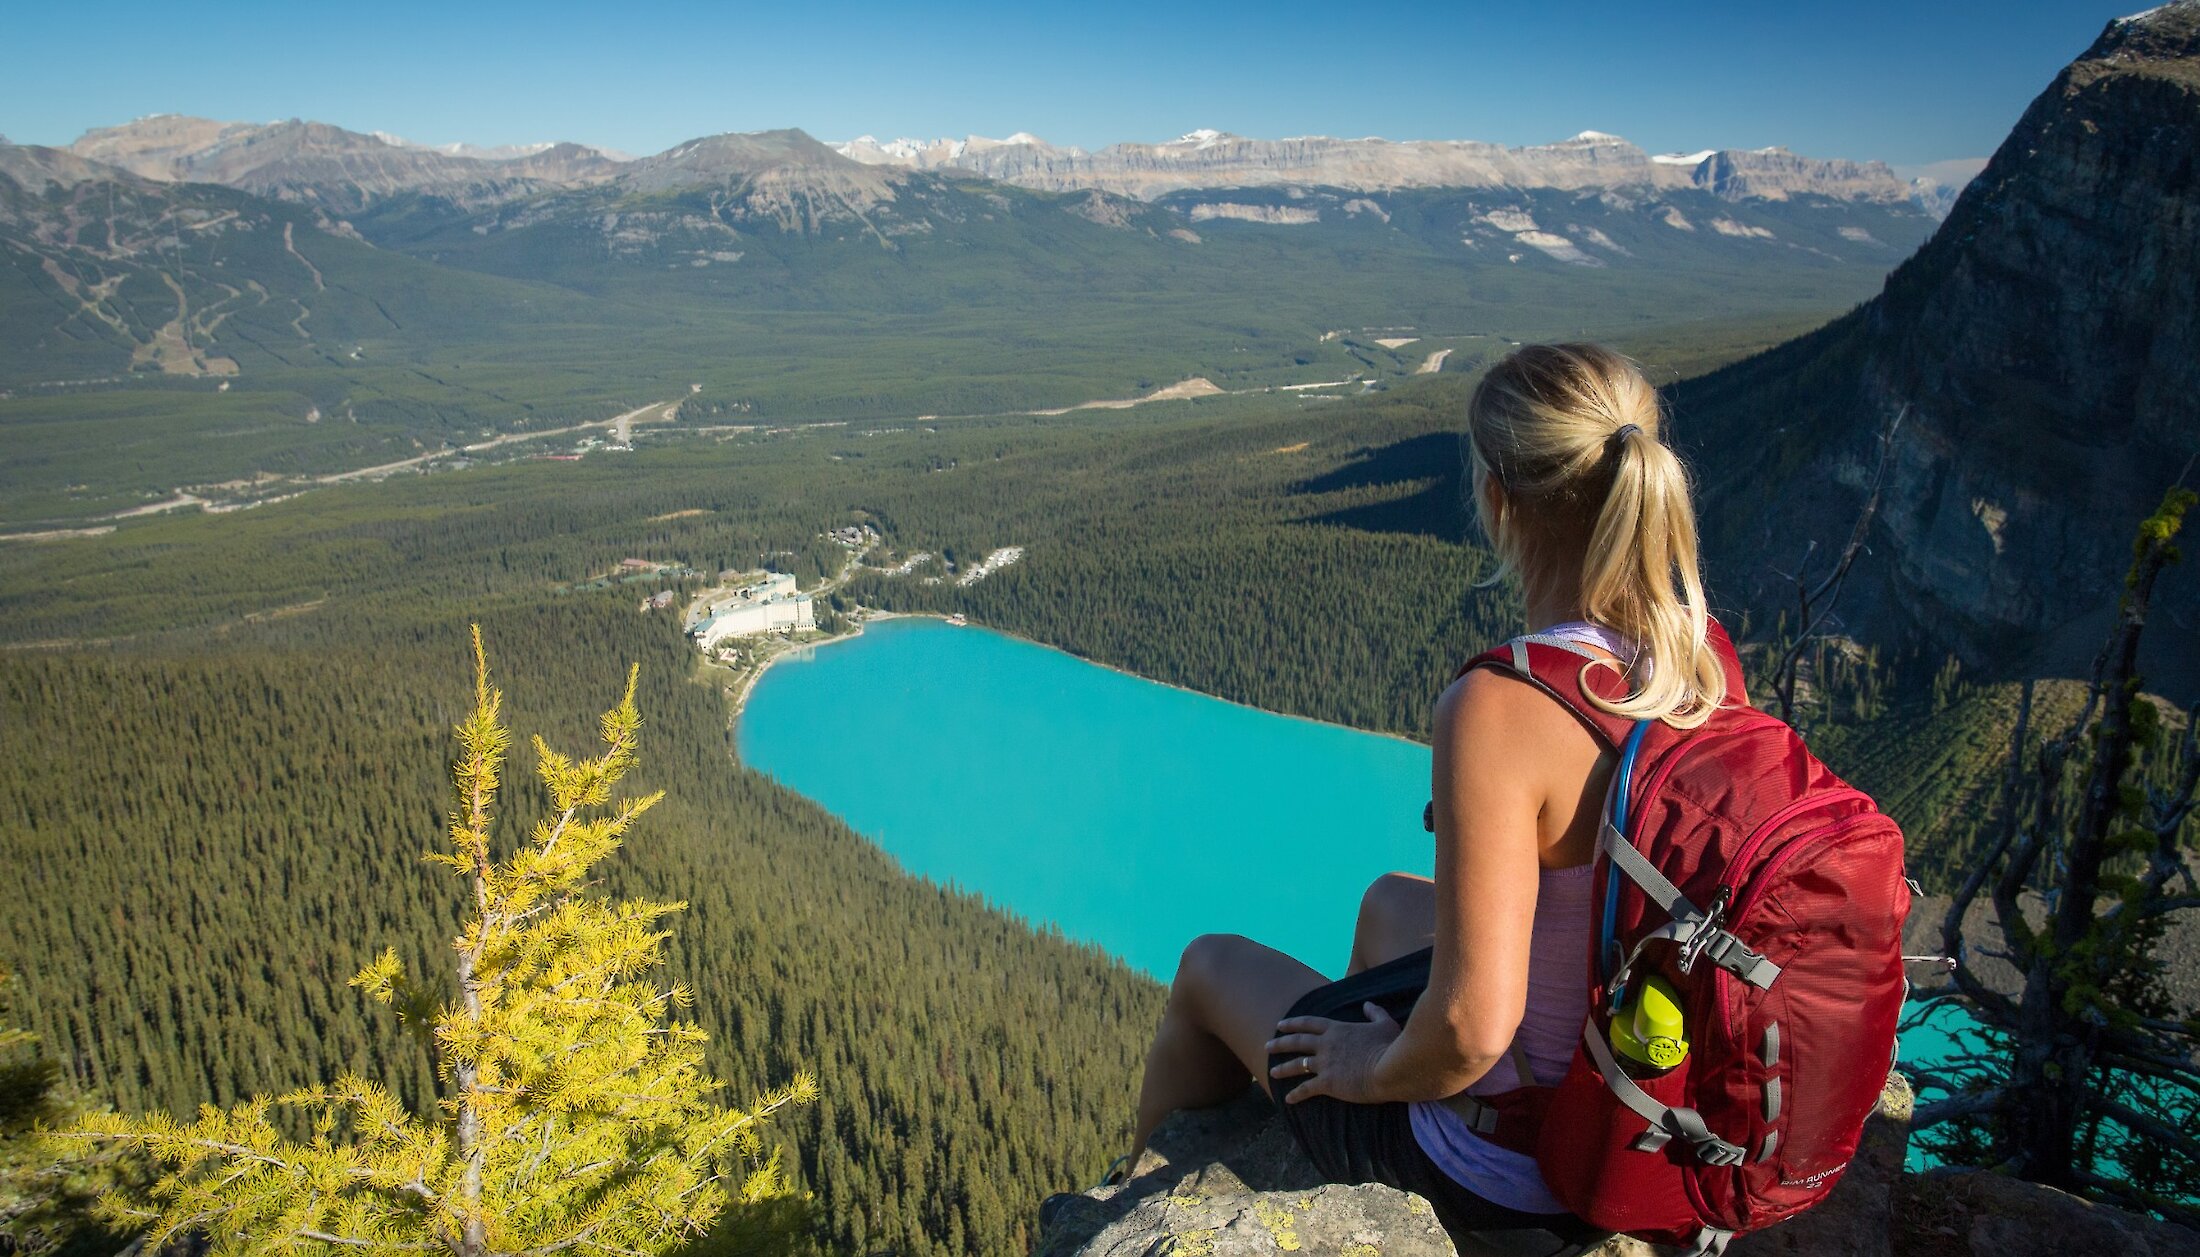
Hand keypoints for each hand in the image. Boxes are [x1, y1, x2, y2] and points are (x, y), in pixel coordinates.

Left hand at [1265, 1002, 1402, 1104]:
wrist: (1389, 1069)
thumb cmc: (1391, 1046)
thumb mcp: (1384, 1024)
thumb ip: (1375, 1013)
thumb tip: (1368, 1005)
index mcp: (1337, 1029)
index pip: (1308, 1023)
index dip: (1293, 1023)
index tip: (1280, 1025)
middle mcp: (1326, 1045)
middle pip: (1296, 1042)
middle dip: (1279, 1043)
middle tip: (1267, 1046)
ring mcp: (1325, 1064)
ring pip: (1297, 1065)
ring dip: (1282, 1068)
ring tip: (1271, 1072)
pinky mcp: (1328, 1083)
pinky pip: (1306, 1089)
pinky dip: (1296, 1094)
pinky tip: (1288, 1099)